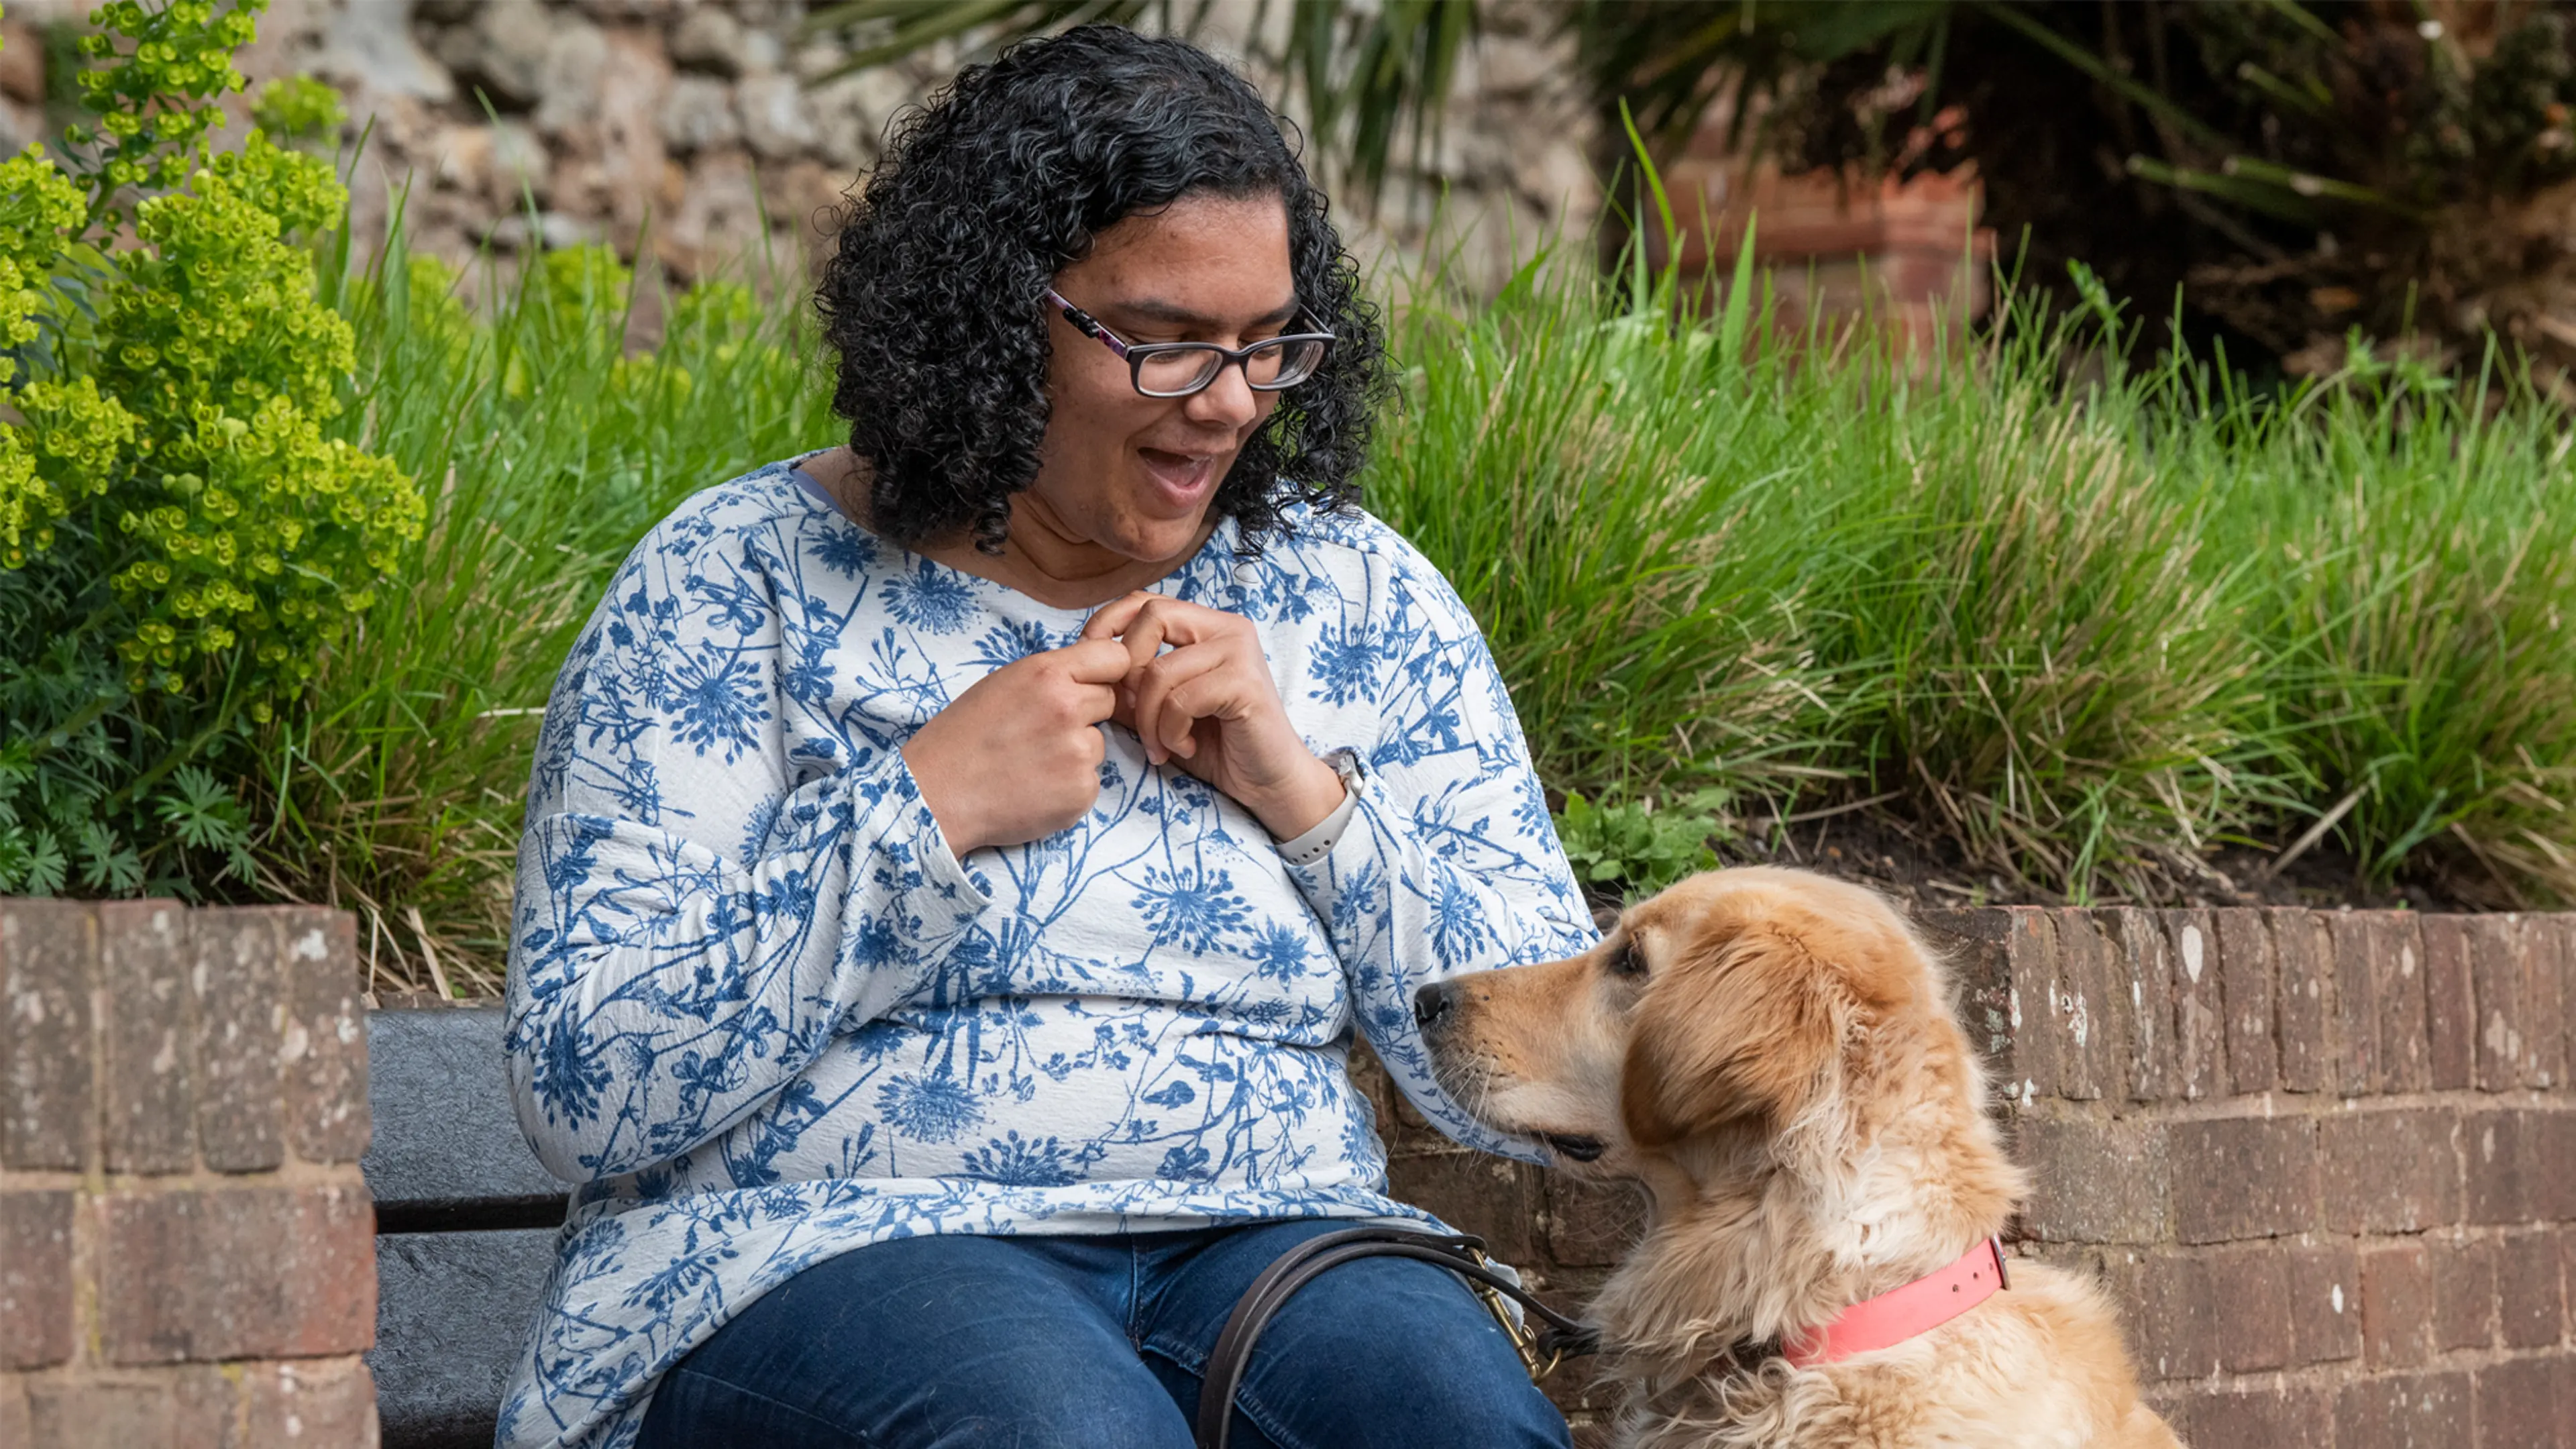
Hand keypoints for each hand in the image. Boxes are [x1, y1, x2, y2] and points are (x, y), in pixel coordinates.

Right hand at [901, 638, 1131, 856]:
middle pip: (1108, 700)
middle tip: (1041, 730)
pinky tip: (1035, 787)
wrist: (936, 795)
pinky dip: (1069, 785)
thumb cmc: (963, 737)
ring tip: (1031, 763)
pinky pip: (1090, 780)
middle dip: (1085, 713)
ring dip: (1075, 752)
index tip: (1090, 684)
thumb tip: (1092, 673)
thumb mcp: (1003, 684)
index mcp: (1046, 674)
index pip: (1113, 657)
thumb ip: (1052, 676)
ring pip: (1097, 744)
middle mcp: (1068, 709)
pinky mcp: (1081, 792)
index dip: (1104, 671)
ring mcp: (1078, 754)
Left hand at [1081, 593, 1343, 838]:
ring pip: (1160, 670)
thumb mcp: (1161, 711)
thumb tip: (1085, 672)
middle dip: (1127, 671)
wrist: (1269, 782)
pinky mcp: (1245, 683)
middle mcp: (1227, 627)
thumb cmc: (1217, 746)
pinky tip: (1187, 748)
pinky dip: (1172, 732)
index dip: (1109, 624)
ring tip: (1162, 746)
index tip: (1092, 667)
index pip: (1146, 601)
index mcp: (1206, 625)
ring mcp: (1239, 651)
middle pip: (1151, 617)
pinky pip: (1181, 700)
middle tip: (1134, 716)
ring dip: (1149, 719)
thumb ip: (1129, 688)